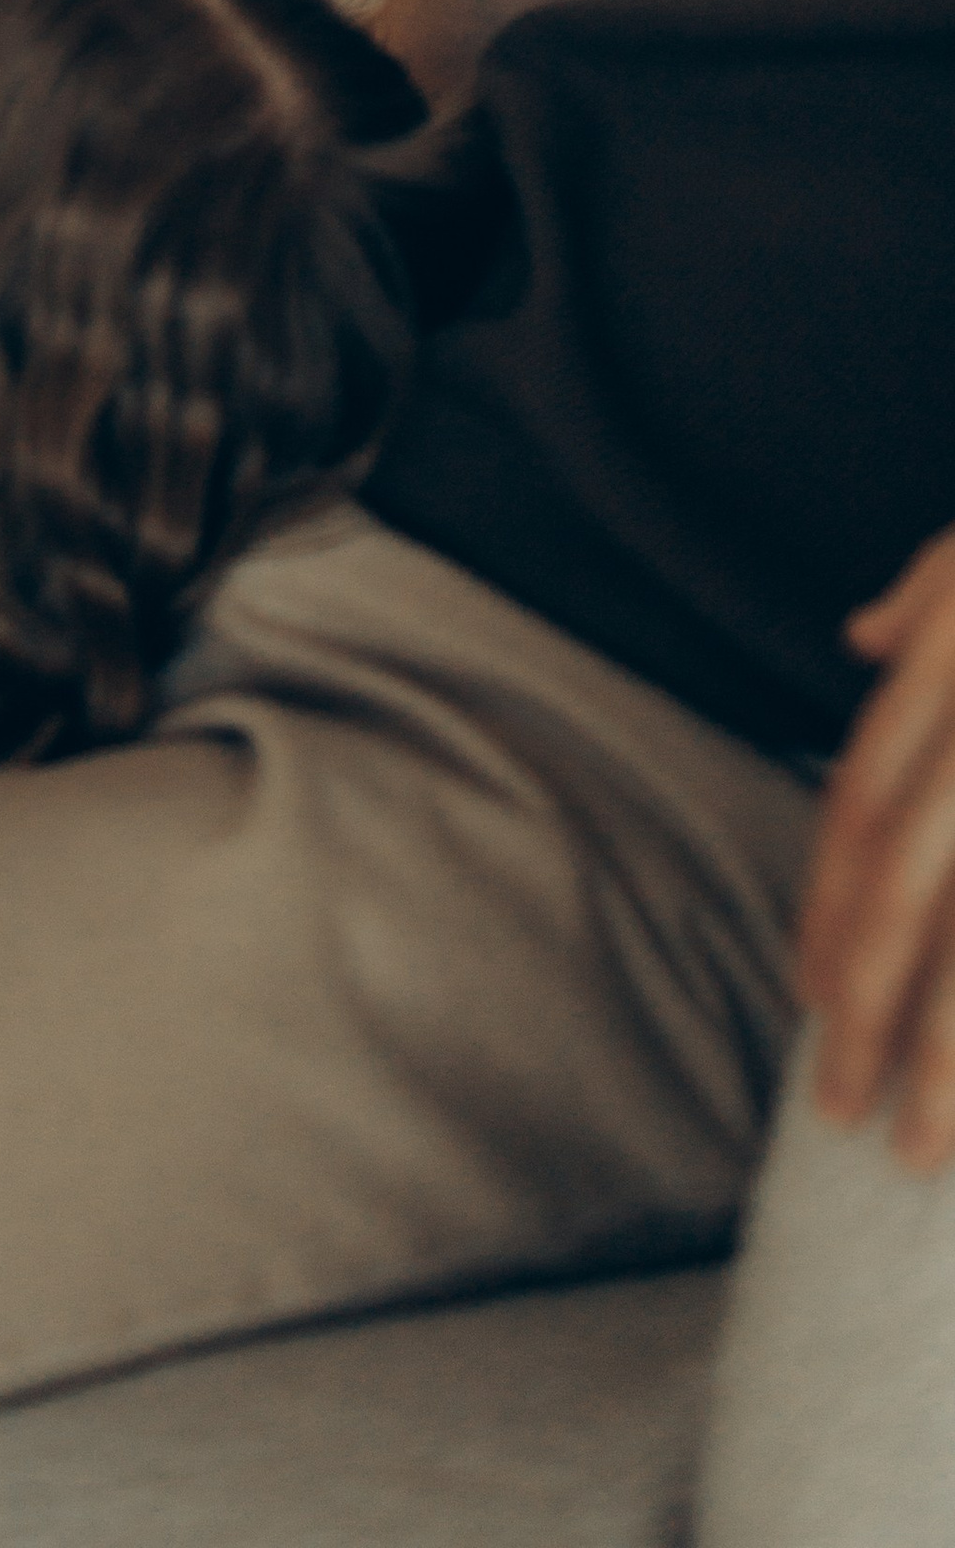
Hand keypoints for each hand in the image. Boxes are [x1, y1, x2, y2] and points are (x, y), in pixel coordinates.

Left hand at [798, 525, 954, 1165]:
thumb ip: (928, 595)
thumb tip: (862, 636)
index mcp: (947, 682)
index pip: (859, 822)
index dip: (825, 919)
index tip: (808, 1003)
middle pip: (902, 900)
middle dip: (864, 1015)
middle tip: (839, 1112)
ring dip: (953, 1061)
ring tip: (925, 1153)